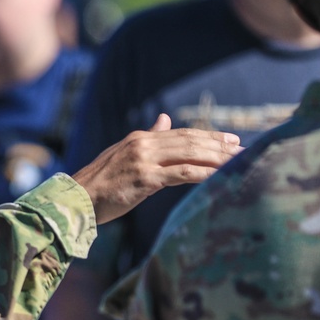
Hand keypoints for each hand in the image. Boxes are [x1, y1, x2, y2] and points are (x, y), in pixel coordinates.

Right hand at [72, 114, 241, 223]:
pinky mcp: (145, 179)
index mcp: (139, 139)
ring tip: (238, 162)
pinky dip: (204, 174)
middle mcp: (143, 145)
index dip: (207, 136)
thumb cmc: (100, 184)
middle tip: (243, 148)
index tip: (230, 139)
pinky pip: (182, 174)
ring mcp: (143, 161)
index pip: (180, 134)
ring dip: (217, 158)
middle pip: (189, 141)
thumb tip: (164, 120)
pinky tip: (219, 176)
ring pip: (189, 155)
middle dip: (218, 145)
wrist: (76, 200)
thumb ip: (148, 139)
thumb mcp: (124, 156)